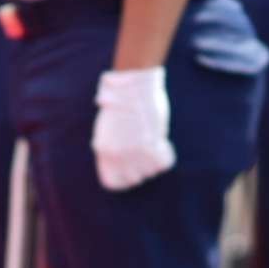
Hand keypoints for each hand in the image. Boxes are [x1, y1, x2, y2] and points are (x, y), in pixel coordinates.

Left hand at [92, 64, 176, 189]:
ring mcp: (136, 152)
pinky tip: (161, 142)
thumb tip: (121, 163)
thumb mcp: (107, 129)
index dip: (123, 178)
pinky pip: (164, 162)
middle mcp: (118, 156)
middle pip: (133, 179)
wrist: (132, 85)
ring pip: (150, 171)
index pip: (112, 182)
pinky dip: (165, 154)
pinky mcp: (153, 145)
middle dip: (140, 168)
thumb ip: (111, 148)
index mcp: (103, 151)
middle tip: (143, 152)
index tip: (130, 169)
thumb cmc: (120, 103)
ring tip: (150, 141)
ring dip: (152, 159)